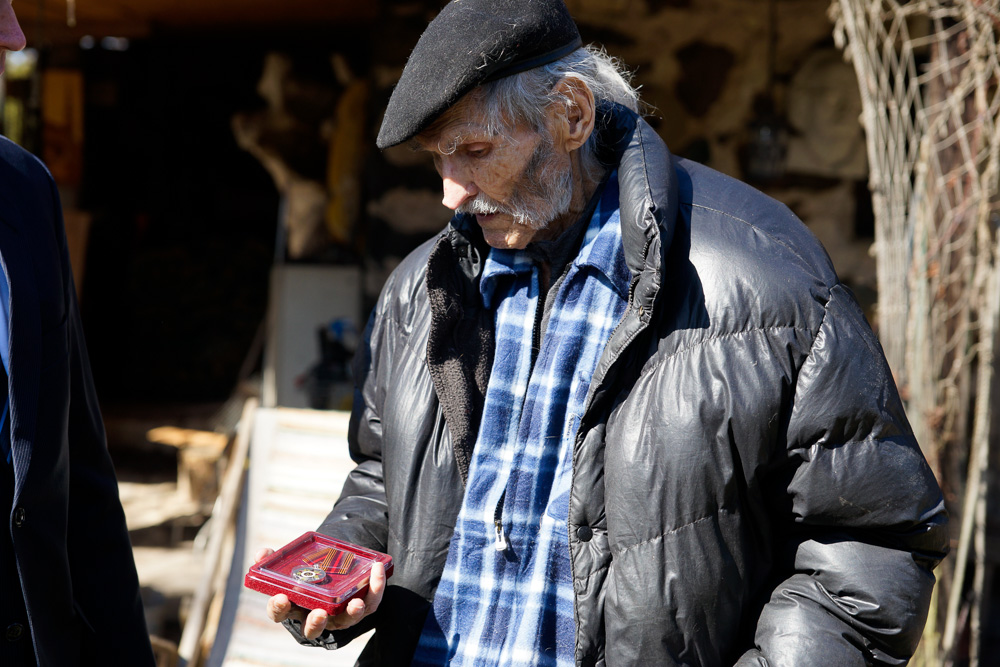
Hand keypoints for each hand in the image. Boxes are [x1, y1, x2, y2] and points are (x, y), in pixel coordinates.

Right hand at [254, 547, 386, 639]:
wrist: (333, 575)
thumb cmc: (306, 575)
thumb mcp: (289, 567)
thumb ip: (274, 561)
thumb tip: (263, 553)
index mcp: (294, 606)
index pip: (280, 613)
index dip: (279, 608)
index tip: (280, 597)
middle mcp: (315, 616)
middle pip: (314, 628)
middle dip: (316, 622)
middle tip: (319, 613)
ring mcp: (339, 616)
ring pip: (345, 620)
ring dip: (351, 613)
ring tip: (355, 603)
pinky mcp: (360, 608)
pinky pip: (370, 603)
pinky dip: (375, 588)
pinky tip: (377, 570)